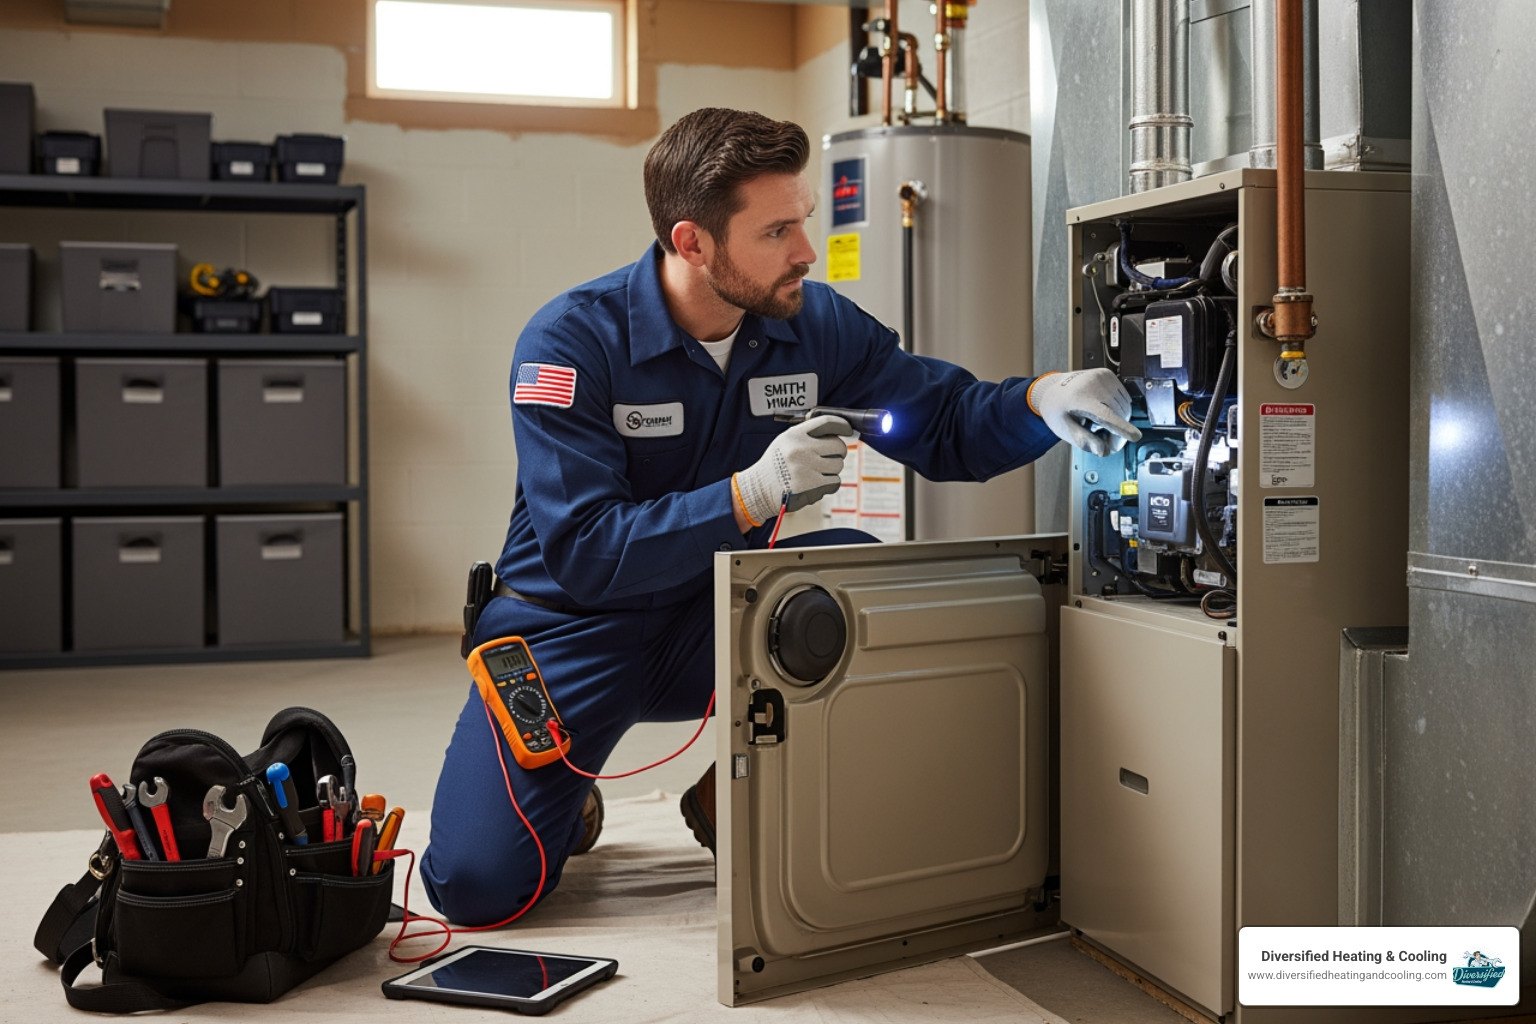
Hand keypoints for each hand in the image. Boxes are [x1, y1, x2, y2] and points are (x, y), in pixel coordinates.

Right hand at [732, 414, 854, 526]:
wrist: (759, 489)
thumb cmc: (775, 466)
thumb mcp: (785, 442)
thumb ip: (807, 435)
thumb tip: (836, 433)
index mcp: (794, 435)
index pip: (826, 423)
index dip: (842, 425)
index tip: (848, 429)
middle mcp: (800, 448)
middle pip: (838, 445)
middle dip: (838, 452)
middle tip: (831, 456)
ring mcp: (806, 467)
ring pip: (838, 465)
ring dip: (832, 470)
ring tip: (817, 472)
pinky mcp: (811, 484)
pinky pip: (835, 481)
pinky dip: (830, 483)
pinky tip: (817, 483)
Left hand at [1028, 369, 1142, 455]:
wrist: (1052, 388)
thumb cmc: (1058, 410)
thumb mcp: (1065, 429)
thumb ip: (1085, 441)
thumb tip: (1103, 451)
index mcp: (1079, 399)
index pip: (1105, 415)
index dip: (1121, 428)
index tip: (1135, 436)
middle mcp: (1091, 384)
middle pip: (1119, 415)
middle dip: (1117, 433)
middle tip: (1104, 442)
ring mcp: (1101, 377)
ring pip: (1125, 407)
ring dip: (1119, 421)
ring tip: (1098, 423)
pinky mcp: (1108, 374)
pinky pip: (1123, 398)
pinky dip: (1118, 409)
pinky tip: (1103, 410)